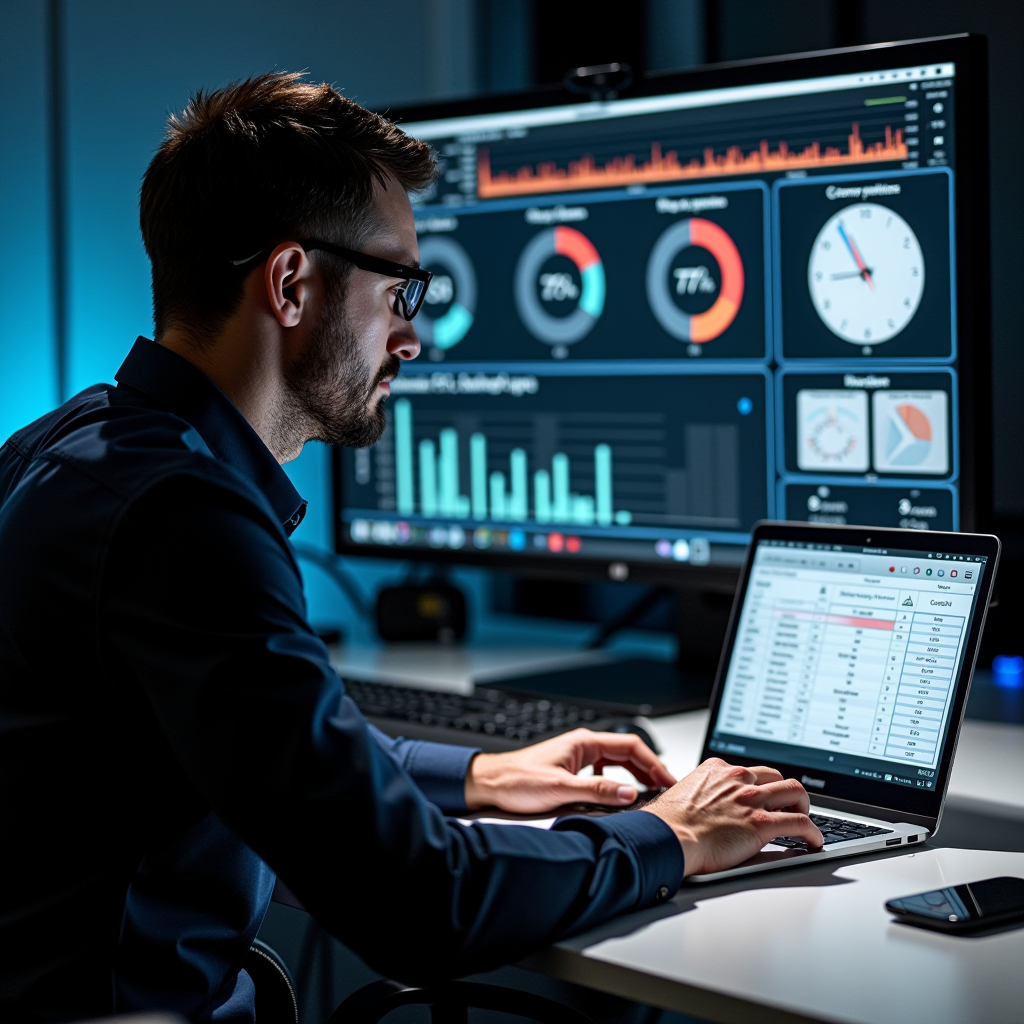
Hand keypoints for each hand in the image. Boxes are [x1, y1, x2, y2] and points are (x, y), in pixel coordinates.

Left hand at [464, 728, 676, 813]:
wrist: (490, 784)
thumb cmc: (517, 781)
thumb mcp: (560, 789)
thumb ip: (596, 792)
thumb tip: (629, 794)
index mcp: (584, 743)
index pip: (631, 746)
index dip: (654, 763)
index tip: (669, 780)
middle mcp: (583, 746)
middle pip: (627, 753)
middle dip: (650, 769)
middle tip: (667, 788)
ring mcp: (578, 757)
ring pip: (617, 762)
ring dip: (636, 775)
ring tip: (652, 792)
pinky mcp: (571, 769)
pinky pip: (604, 771)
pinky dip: (619, 781)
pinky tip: (622, 794)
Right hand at [641, 758, 822, 876]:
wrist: (667, 837)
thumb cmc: (669, 823)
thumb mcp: (685, 792)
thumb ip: (702, 793)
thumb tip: (705, 805)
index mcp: (717, 769)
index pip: (750, 770)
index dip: (761, 785)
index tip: (764, 795)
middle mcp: (737, 778)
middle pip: (777, 776)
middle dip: (785, 792)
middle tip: (788, 807)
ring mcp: (751, 799)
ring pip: (795, 791)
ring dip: (803, 806)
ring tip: (804, 820)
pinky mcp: (762, 823)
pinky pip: (801, 823)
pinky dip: (813, 832)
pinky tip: (814, 841)